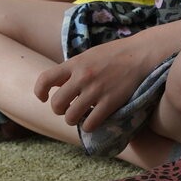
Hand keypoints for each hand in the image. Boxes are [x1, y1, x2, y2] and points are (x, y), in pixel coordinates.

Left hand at [33, 35, 158, 134]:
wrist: (140, 54)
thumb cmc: (114, 54)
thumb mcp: (88, 55)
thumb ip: (72, 69)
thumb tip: (56, 84)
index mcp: (74, 64)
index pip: (45, 79)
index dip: (39, 91)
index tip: (43, 98)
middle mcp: (82, 77)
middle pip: (57, 104)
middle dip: (59, 110)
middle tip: (67, 109)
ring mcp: (96, 91)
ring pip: (71, 117)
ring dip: (73, 120)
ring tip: (80, 116)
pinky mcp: (111, 102)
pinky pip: (90, 123)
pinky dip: (88, 126)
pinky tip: (93, 121)